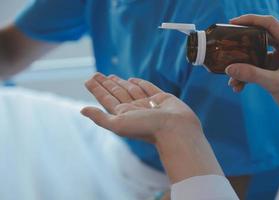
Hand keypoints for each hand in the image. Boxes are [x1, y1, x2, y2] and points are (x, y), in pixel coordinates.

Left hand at [81, 73, 222, 182]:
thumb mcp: (118, 124)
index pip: (106, 99)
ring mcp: (148, 104)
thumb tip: (82, 110)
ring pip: (130, 89)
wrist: (176, 130)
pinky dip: (140, 83)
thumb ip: (100, 117)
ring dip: (120, 82)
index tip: (89, 79)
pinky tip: (132, 79)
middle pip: (116, 93)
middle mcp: (134, 109)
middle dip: (106, 84)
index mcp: (123, 115)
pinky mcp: (161, 99)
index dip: (97, 89)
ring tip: (110, 76)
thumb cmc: (147, 129)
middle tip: (96, 74)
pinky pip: (148, 88)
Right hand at [225, 15, 278, 122]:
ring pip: (255, 57)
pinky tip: (238, 87)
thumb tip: (229, 68)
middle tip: (227, 48)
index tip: (233, 23)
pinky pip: (256, 69)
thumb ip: (252, 75)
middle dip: (242, 47)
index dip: (251, 20)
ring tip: (232, 81)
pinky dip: (246, 77)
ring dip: (242, 68)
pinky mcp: (275, 71)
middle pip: (259, 39)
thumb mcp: (276, 83)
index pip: (270, 24)